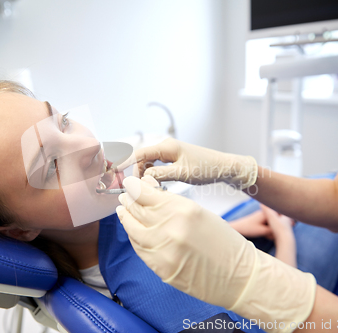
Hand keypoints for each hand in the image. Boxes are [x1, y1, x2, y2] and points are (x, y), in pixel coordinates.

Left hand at [116, 176, 315, 332]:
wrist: (239, 276)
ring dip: (126, 217)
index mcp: (182, 209)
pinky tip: (132, 229)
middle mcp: (169, 228)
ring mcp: (162, 250)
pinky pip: (138, 247)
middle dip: (128, 199)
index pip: (145, 192)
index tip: (131, 182)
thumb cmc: (224, 242)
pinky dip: (133, 236)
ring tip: (123, 209)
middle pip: (136, 208)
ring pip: (132, 228)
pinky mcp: (159, 268)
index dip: (134, 185)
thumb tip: (149, 197)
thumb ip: (172, 204)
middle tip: (125, 194)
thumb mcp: (199, 213)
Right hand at [117, 138, 257, 189]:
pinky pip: (157, 166)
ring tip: (147, 188)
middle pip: (142, 159)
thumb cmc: (205, 169)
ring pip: (149, 163)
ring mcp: (170, 153)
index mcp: (167, 147)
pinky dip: (153, 175)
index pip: (140, 153)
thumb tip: (143, 178)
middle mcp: (166, 147)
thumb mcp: (182, 174)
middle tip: (135, 189)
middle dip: (136, 173)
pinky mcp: (174, 159)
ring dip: (145, 175)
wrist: (223, 167)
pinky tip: (157, 185)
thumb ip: (161, 175)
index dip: (125, 161)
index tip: (113, 169)